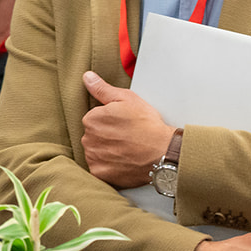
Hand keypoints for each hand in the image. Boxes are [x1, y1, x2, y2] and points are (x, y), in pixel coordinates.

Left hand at [81, 71, 172, 187]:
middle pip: (93, 135)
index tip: (123, 124)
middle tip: (126, 136)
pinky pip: (99, 168)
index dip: (110, 120)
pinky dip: (108, 166)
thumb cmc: (147, 124)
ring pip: (95, 151)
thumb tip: (87, 77)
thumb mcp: (127, 99)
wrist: (163, 152)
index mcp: (91, 119)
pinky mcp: (99, 174)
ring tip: (126, 149)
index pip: (94, 118)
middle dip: (106, 135)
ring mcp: (93, 157)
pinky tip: (122, 161)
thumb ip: (102, 88)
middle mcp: (88, 138)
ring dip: (106, 151)